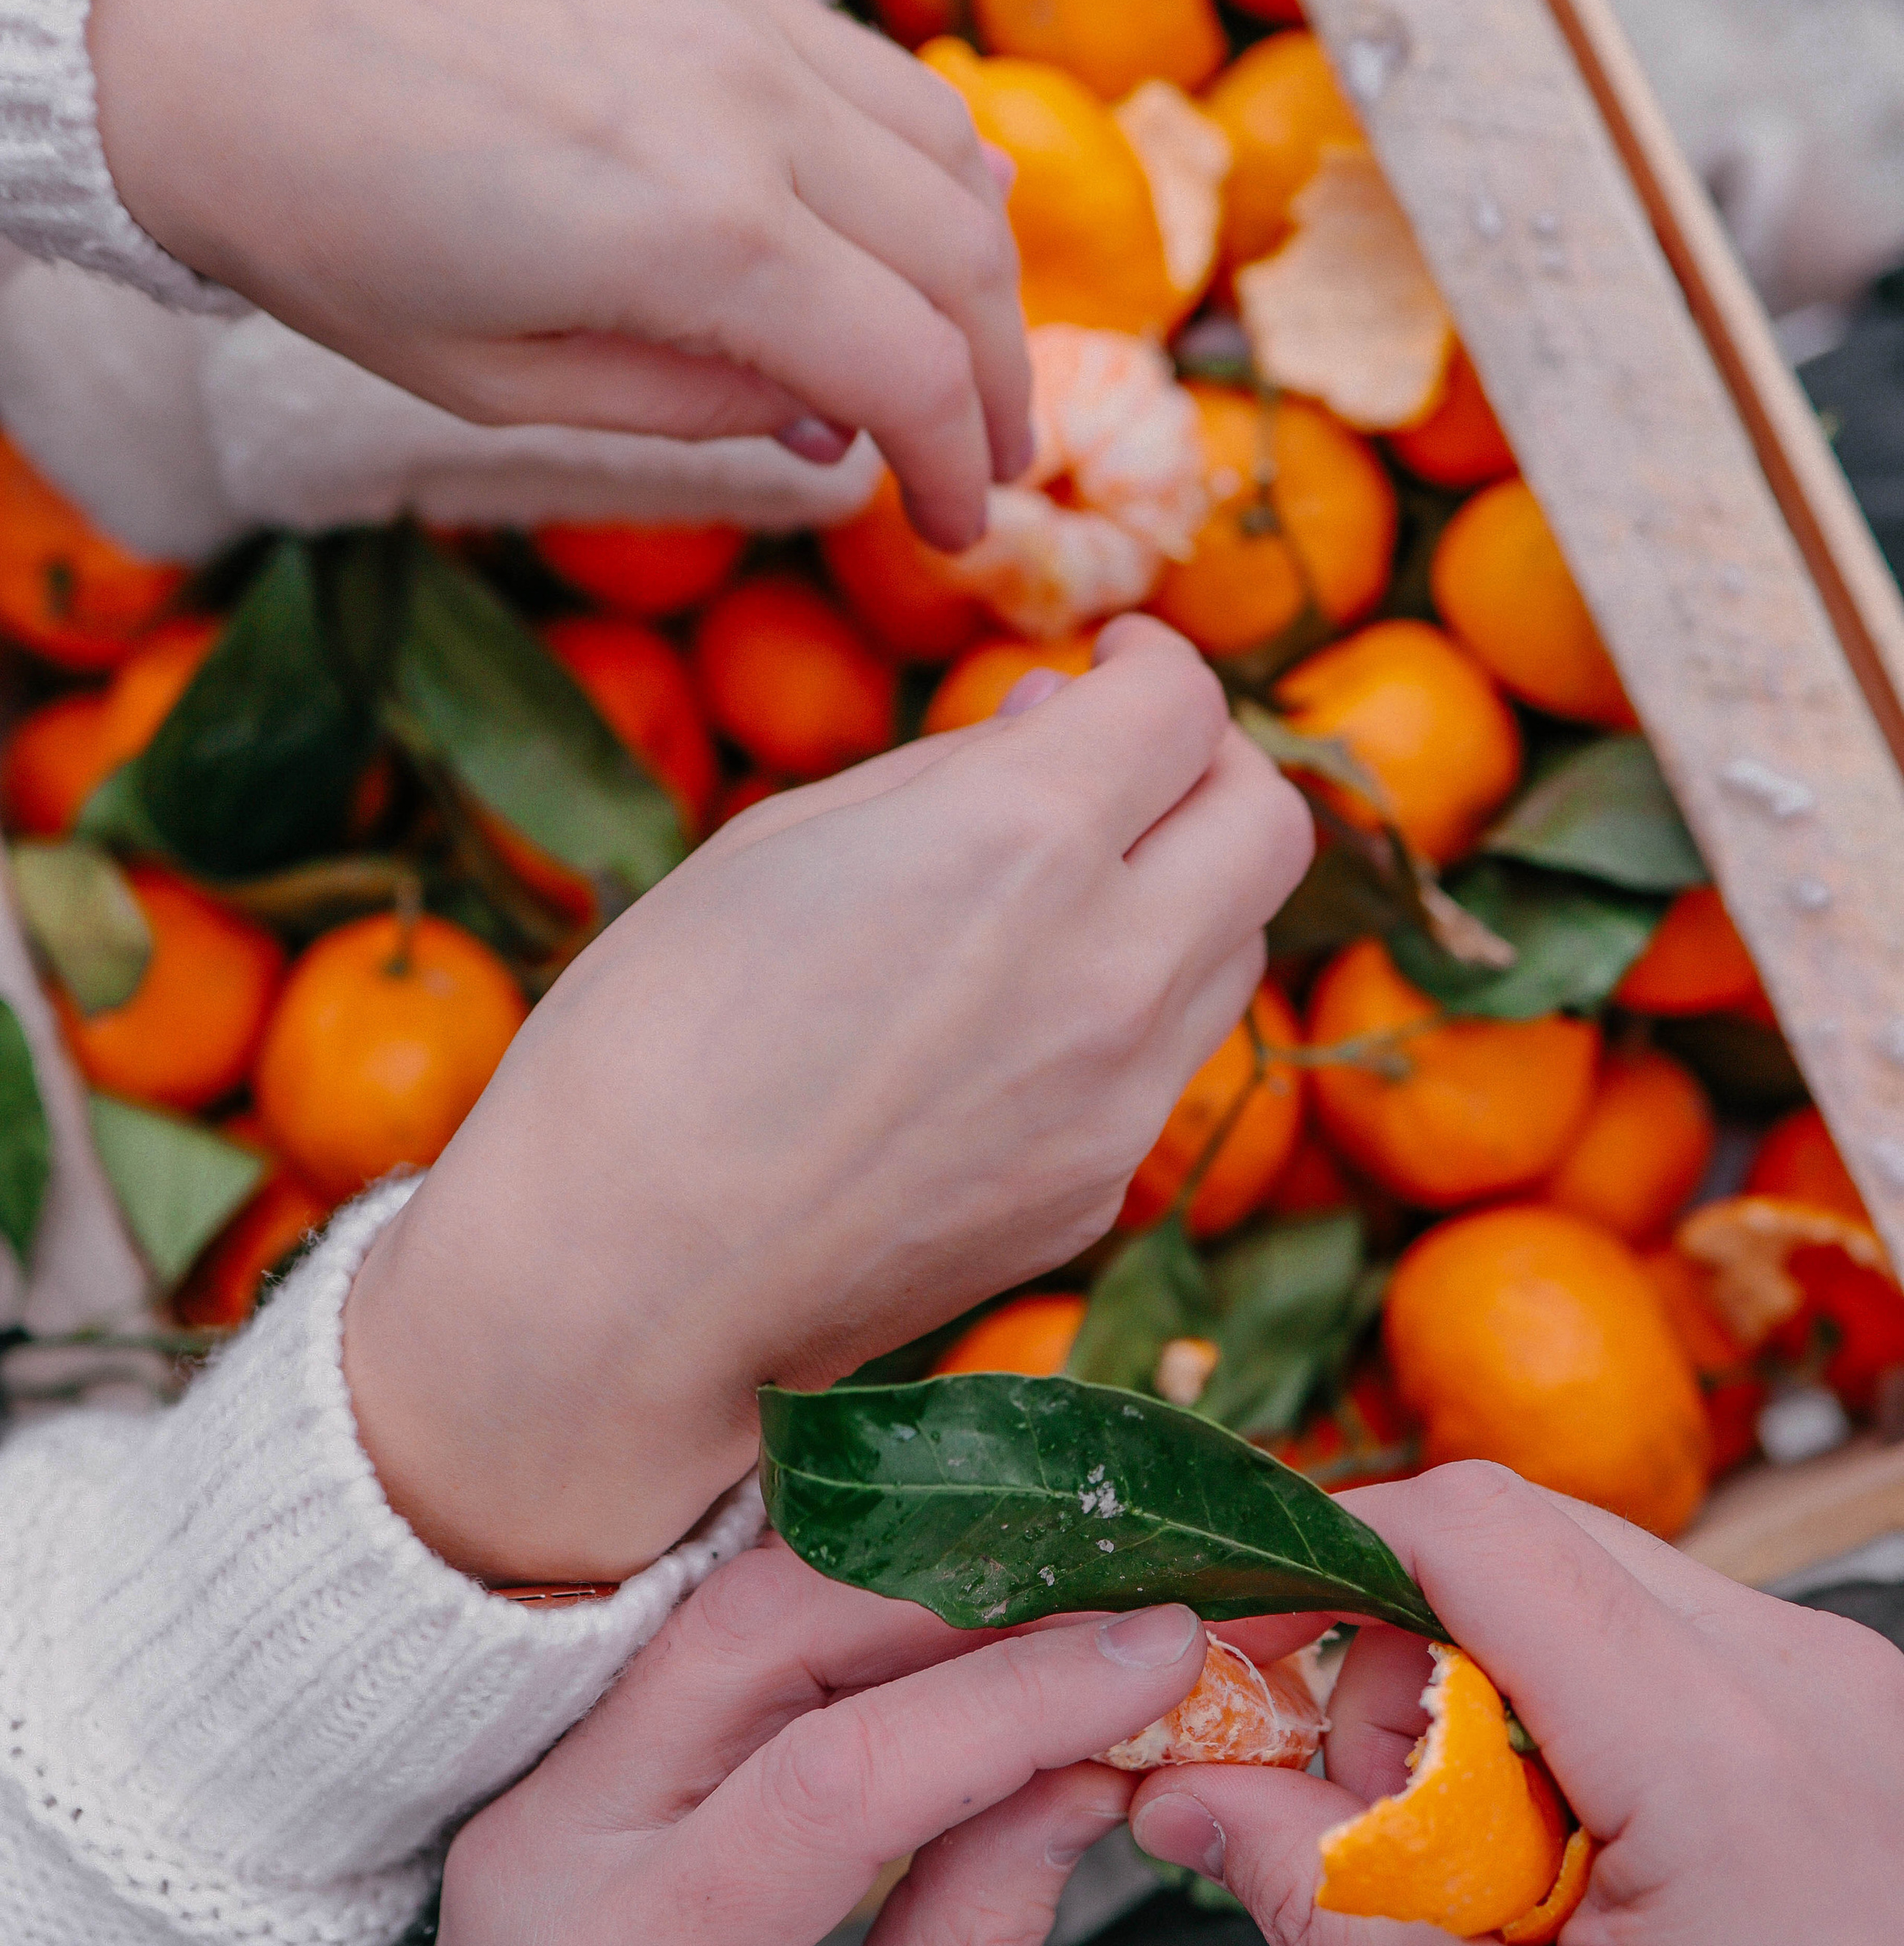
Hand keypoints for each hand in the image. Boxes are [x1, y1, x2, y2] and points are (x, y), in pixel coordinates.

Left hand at [87, 0, 1026, 545]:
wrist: (190, 5)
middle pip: (960, 255)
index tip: (956, 532)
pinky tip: (886, 226)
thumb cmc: (316, 218)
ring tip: (951, 353)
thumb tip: (822, 423)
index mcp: (693, 230)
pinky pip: (862, 67)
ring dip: (974, 267)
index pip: (910, 366)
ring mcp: (729, 7)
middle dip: (998, 381)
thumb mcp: (494, 383)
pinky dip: (911, 162)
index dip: (955, 468)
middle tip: (983, 464)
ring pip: (941, 144)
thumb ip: (686, 406)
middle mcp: (744, 100)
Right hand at [343, 617, 1312, 1581]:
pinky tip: (1005, 1024)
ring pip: (1236, 949)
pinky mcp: (1097, 1192)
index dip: (1156, 664)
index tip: (1116, 665)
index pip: (1187, 707)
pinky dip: (1124, 1010)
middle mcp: (1109, 968)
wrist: (620, 1281)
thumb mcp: (782, 843)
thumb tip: (1062, 717)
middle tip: (1127, 761)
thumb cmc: (652, 1034)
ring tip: (1060, 891)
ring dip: (1183, 889)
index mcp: (1021, 842)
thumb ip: (953, 770)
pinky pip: (1162, 1064)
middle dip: (1212, 765)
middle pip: (1269, 824)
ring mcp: (1119, 1098)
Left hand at [431, 1542, 1213, 1945]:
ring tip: (1053, 1606)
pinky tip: (944, 1616)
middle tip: (1118, 1608)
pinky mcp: (560, 1745)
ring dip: (908, 1584)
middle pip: (767, 1635)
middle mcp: (554, 1839)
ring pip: (735, 1603)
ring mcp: (541, 1777)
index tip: (1154, 1654)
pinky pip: (710, 1627)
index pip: (833, 1780)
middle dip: (967, 1600)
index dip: (1009, 1700)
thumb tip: (1087, 1775)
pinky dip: (843, 1603)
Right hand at [1129, 1463, 1903, 1945]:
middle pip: (1519, 1539)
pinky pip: (1662, 1634)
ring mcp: (1835, 1677)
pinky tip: (1590, 1850)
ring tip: (1504, 1862)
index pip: (1475, 1533)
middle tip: (1381, 1816)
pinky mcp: (1847, 1700)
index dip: (1324, 1556)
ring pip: (1588, 1581)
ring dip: (1490, 1684)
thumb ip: (1351, 1927)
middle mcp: (1795, 1675)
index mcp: (1719, 1758)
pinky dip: (1578, 1708)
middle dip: (1400, 1650)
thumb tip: (1197, 1802)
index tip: (1249, 1643)